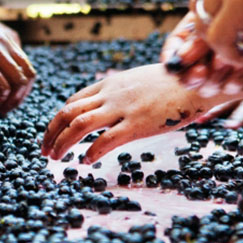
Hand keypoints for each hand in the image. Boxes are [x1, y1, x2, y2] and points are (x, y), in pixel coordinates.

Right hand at [0, 18, 34, 115]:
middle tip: (4, 110)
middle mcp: (3, 43)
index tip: (9, 102)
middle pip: (27, 76)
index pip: (26, 67)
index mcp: (3, 38)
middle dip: (19, 98)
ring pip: (17, 84)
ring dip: (8, 102)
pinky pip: (1, 88)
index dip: (22, 89)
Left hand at [42, 64, 206, 162]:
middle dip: (52, 132)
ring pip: (80, 124)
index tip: (54, 134)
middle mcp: (111, 95)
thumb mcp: (138, 81)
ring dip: (62, 143)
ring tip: (55, 158)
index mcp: (110, 85)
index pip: (73, 101)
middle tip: (45, 151)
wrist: (197, 81)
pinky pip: (107, 140)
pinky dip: (91, 152)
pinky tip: (85, 161)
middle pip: (69, 112)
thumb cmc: (172, 84)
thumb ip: (119, 93)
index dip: (59, 120)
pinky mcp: (138, 124)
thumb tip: (107, 108)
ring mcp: (123, 109)